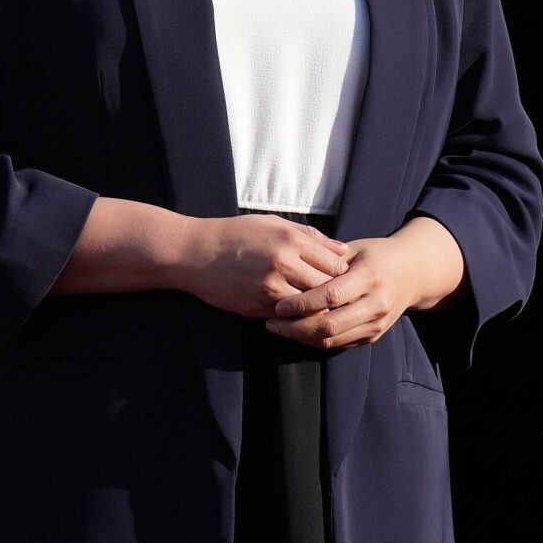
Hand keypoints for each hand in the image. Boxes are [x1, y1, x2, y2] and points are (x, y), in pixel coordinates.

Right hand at [175, 213, 352, 318]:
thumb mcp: (274, 224)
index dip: (345, 275)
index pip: (336, 265)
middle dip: (337, 295)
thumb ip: (311, 237)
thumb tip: (342, 251)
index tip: (347, 279)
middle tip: (344, 300)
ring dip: (319, 310)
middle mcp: (284, 263)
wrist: (195, 253)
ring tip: (325, 309)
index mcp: (291, 240)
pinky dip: (297, 318)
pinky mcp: (257, 306)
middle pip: (328, 288)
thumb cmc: (237, 234)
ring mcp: (270, 287)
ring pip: (311, 307)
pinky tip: (301, 315)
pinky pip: (288, 318)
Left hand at [265, 216, 464, 349]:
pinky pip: (339, 344)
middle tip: (272, 321)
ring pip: (332, 340)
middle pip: (329, 325)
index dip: (302, 303)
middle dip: (295, 327)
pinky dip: (315, 340)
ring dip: (301, 337)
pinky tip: (298, 331)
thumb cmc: (377, 255)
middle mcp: (377, 303)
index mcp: (371, 276)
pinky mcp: (374, 335)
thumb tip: (291, 266)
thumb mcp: (356, 248)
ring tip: (279, 327)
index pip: (331, 296)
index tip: (278, 304)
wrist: (414, 272)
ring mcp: (377, 323)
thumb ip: (326, 259)